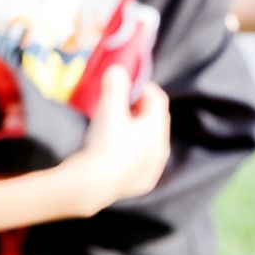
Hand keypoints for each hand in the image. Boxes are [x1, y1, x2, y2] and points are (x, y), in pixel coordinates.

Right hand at [61, 67, 171, 215]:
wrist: (93, 184)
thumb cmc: (104, 142)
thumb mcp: (108, 109)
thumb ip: (114, 86)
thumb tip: (118, 69)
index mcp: (157, 128)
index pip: (158, 99)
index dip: (144, 87)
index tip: (127, 83)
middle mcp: (161, 148)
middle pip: (155, 121)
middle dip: (141, 108)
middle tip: (121, 103)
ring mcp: (153, 168)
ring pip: (150, 142)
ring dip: (138, 130)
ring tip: (117, 126)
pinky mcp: (143, 183)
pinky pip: (142, 161)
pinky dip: (134, 151)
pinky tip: (118, 151)